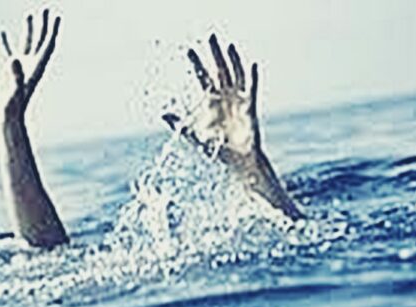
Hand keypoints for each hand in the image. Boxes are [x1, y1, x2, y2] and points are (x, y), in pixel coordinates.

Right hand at [0, 9, 60, 122]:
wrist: (8, 121)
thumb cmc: (13, 110)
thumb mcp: (14, 91)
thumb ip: (15, 76)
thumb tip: (14, 58)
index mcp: (36, 69)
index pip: (47, 46)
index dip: (52, 30)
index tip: (55, 16)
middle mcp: (32, 67)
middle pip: (41, 41)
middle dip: (44, 25)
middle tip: (47, 9)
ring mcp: (21, 69)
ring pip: (28, 45)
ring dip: (30, 30)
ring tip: (31, 14)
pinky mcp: (10, 73)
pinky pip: (10, 52)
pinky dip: (7, 42)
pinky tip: (2, 31)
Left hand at [163, 34, 261, 159]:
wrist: (238, 160)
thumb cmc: (217, 149)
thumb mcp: (194, 136)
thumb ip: (180, 124)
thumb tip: (163, 114)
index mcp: (210, 102)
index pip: (202, 78)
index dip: (196, 64)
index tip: (189, 51)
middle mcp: (224, 97)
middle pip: (220, 70)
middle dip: (215, 54)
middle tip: (210, 37)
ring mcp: (238, 100)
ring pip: (236, 75)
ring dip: (233, 61)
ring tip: (229, 46)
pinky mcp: (250, 108)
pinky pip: (252, 90)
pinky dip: (253, 78)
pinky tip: (253, 66)